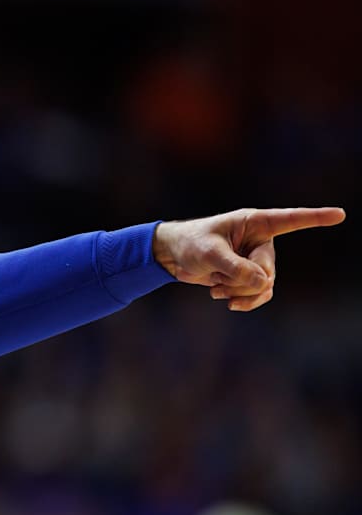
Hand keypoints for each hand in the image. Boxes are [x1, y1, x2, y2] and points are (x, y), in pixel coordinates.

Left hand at [153, 207, 344, 310]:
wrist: (175, 257)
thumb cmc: (190, 244)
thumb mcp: (208, 254)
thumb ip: (235, 267)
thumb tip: (263, 283)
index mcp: (254, 223)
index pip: (290, 220)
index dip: (315, 218)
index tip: (340, 214)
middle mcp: (261, 240)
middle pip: (268, 270)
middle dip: (242, 281)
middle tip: (217, 279)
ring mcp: (258, 260)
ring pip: (264, 286)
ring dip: (239, 292)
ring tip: (216, 288)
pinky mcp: (251, 276)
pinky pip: (260, 294)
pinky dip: (243, 300)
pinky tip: (223, 299)